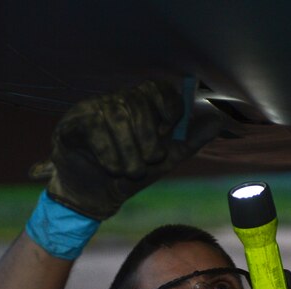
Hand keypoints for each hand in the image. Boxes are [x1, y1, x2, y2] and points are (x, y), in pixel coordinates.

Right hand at [31, 80, 220, 219]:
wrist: (94, 199)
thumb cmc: (128, 176)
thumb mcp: (164, 162)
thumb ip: (189, 142)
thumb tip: (218, 122)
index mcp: (140, 108)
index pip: (157, 88)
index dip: (167, 105)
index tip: (169, 129)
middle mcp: (116, 103)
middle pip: (137, 102)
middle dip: (148, 138)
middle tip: (146, 163)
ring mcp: (93, 110)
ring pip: (117, 115)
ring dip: (128, 151)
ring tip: (128, 171)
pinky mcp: (72, 123)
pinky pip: (95, 128)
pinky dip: (108, 153)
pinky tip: (111, 168)